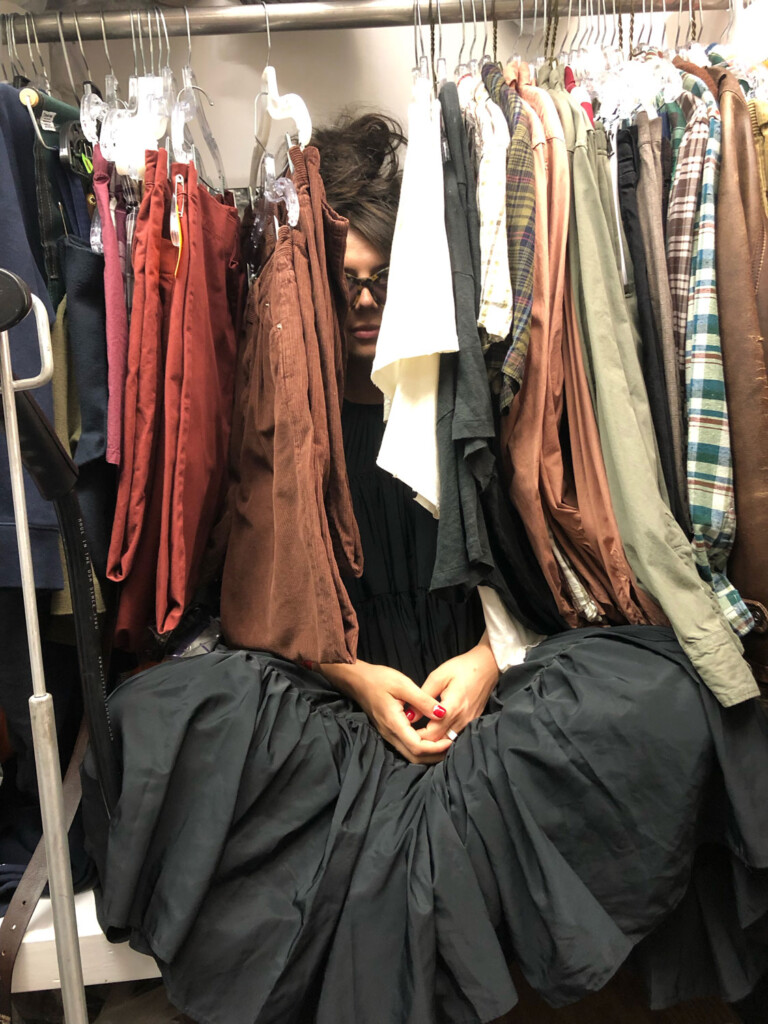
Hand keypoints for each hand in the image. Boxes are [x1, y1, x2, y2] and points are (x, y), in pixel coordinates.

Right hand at [319, 659, 453, 764]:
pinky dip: (421, 747)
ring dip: (428, 753)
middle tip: (451, 745)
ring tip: (444, 743)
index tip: (450, 740)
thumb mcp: (403, 684)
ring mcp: (388, 734)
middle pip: (414, 757)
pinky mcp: (388, 731)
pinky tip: (431, 738)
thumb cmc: (378, 679)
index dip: (436, 748)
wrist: (357, 680)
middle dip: (434, 756)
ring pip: (410, 754)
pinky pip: (406, 747)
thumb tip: (442, 714)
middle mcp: (390, 734)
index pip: (417, 747)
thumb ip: (423, 700)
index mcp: (394, 723)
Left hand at [416, 635, 499, 743]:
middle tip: (409, 733)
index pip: (432, 733)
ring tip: (420, 733)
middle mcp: (462, 719)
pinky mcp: (473, 721)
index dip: (417, 735)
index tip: (405, 730)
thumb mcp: (438, 677)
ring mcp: (469, 722)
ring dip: (434, 741)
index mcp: (453, 707)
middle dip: (423, 741)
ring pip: (448, 741)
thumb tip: (409, 716)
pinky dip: (444, 736)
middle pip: (440, 741)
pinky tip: (435, 730)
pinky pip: (456, 735)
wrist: (487, 665)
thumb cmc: (461, 668)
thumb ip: (422, 697)